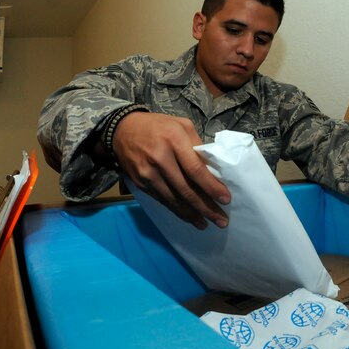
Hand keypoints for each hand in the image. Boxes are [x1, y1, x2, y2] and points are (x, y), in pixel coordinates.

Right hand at [112, 111, 230, 228]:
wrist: (122, 130)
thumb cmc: (157, 126)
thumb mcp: (181, 125)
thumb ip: (197, 144)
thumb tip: (211, 168)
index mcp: (174, 140)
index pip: (195, 169)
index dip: (211, 187)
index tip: (226, 199)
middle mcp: (160, 159)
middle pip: (186, 189)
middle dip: (206, 207)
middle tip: (221, 221)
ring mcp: (148, 173)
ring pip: (174, 199)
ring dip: (192, 214)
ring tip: (206, 224)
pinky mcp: (141, 183)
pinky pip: (162, 200)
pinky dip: (177, 210)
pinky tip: (188, 217)